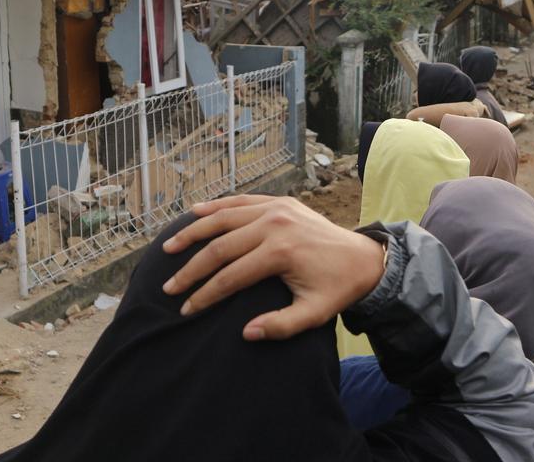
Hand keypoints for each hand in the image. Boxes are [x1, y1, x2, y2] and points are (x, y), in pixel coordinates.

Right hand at [161, 195, 385, 340]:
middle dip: (191, 269)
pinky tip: (195, 212)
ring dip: (193, 232)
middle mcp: (274, 225)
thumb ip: (281, 326)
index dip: (205, 295)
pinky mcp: (279, 201)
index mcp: (280, 252)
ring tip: (169, 247)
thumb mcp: (314, 314)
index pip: (230, 277)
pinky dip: (216, 206)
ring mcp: (275, 208)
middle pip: (220, 247)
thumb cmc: (337, 289)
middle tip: (169, 286)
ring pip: (223, 217)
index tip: (186, 310)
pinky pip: (240, 201)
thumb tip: (246, 333)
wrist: (364, 257)